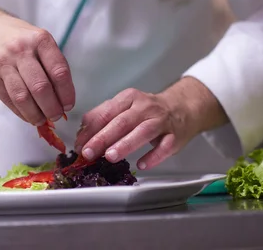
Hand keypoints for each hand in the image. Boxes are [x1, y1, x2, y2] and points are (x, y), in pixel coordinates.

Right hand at [0, 4, 74, 125]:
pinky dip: (21, 112)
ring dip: (36, 114)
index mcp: (40, 40)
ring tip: (43, 120)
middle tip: (57, 116)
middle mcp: (21, 50)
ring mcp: (3, 63)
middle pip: (40, 87)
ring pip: (22, 97)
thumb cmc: (20, 39)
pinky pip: (8, 100)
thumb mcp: (40, 41)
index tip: (68, 105)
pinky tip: (29, 115)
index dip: (66, 93)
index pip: (59, 72)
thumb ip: (52, 66)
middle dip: (52, 108)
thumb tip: (63, 101)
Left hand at [74, 77, 228, 169]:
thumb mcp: (124, 106)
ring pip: (143, 131)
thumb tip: (82, 135)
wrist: (182, 107)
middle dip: (103, 138)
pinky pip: (164, 147)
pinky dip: (153, 156)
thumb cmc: (148, 110)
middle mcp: (145, 107)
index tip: (79, 143)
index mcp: (129, 98)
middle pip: (122, 122)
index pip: (106, 112)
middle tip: (89, 152)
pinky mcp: (175, 136)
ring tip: (110, 156)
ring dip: (125, 144)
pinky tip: (142, 164)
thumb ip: (103, 117)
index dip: (91, 128)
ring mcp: (161, 121)